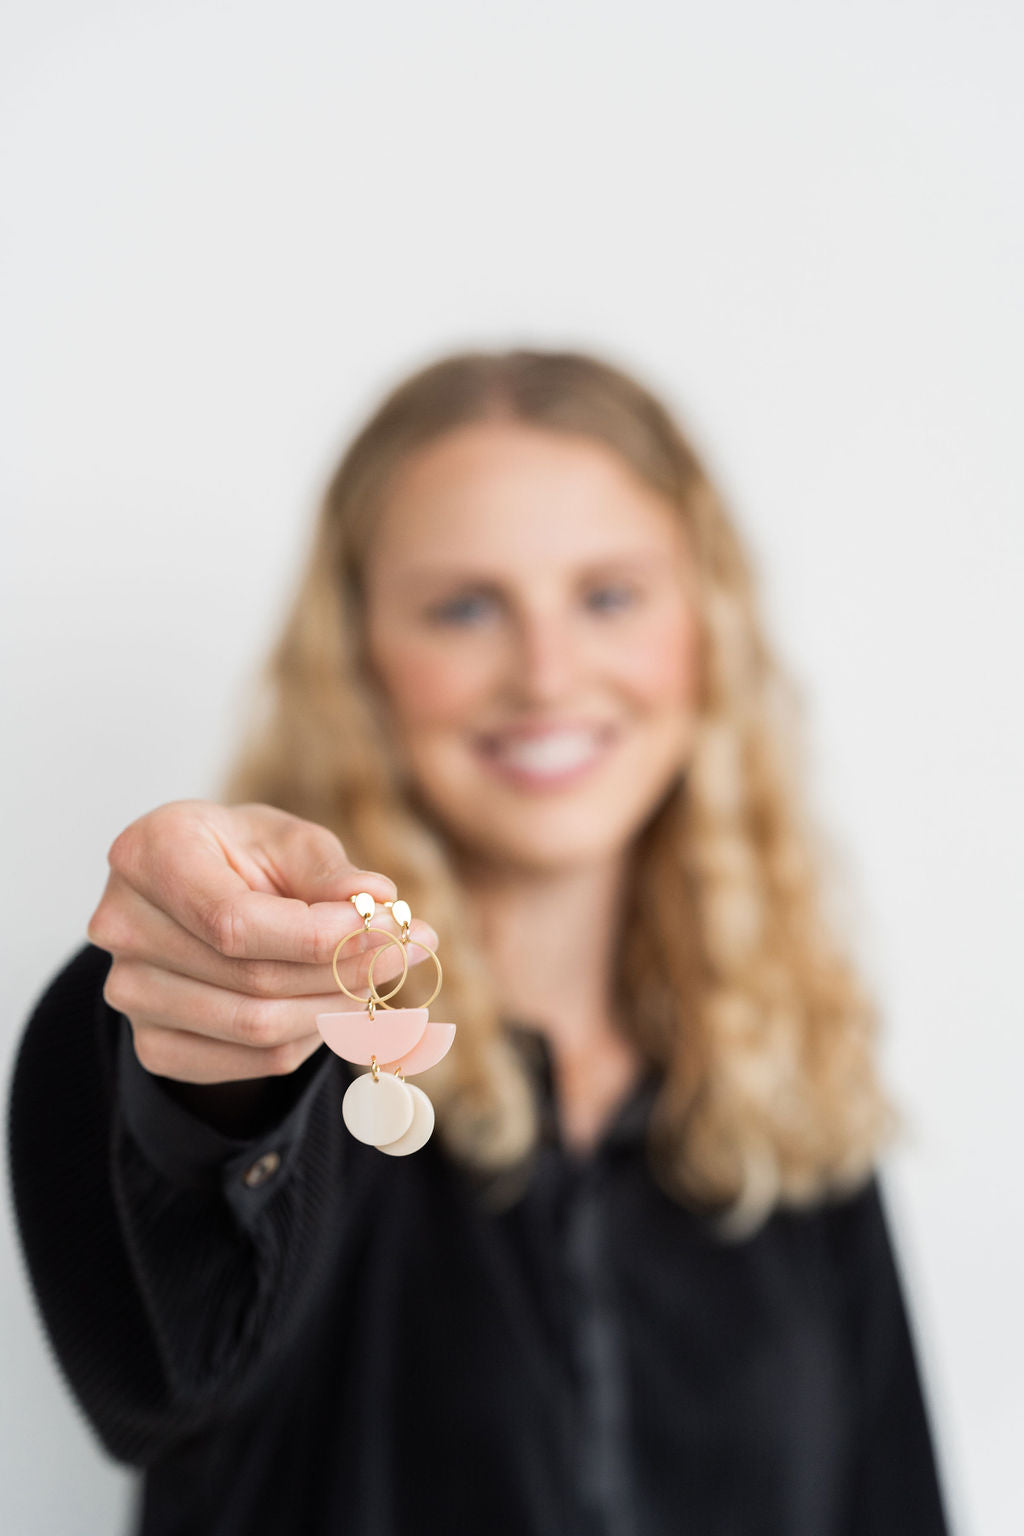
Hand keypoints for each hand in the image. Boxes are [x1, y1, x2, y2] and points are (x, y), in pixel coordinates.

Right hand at [86, 800, 437, 1087]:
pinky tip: (336, 1003)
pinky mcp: (152, 1043)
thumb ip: (331, 873)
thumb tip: (379, 900)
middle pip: (252, 980)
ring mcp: (128, 993)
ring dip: (337, 1009)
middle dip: (347, 971)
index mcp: (148, 853)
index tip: (396, 926)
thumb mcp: (289, 842)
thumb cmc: (246, 856)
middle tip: (413, 951)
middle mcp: (121, 925)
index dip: (322, 936)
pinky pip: (252, 1062)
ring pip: (257, 1029)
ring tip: (381, 975)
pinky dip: (310, 1039)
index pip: (236, 923)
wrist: (198, 895)